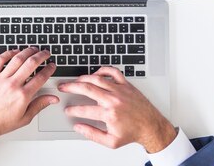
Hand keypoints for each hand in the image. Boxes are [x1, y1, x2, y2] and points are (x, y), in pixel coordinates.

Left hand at [0, 48, 58, 154]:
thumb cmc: (1, 122)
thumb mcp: (24, 118)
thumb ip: (40, 105)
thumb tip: (53, 98)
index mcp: (23, 96)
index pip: (41, 77)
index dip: (49, 69)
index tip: (52, 66)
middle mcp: (12, 85)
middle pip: (31, 63)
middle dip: (41, 56)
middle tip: (46, 53)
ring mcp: (0, 79)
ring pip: (17, 59)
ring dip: (27, 51)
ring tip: (33, 49)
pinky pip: (0, 60)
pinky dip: (8, 53)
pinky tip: (15, 51)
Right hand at [58, 67, 176, 152]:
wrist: (151, 127)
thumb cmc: (132, 133)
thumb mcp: (111, 142)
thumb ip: (92, 135)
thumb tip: (79, 127)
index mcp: (109, 114)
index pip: (84, 109)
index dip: (72, 109)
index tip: (68, 109)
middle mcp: (114, 100)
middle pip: (87, 88)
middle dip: (71, 87)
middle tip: (63, 87)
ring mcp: (120, 90)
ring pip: (97, 79)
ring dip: (82, 78)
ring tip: (74, 81)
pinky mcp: (126, 85)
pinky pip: (113, 72)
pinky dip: (102, 70)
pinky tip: (95, 74)